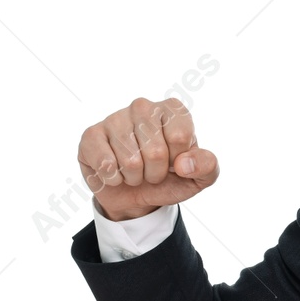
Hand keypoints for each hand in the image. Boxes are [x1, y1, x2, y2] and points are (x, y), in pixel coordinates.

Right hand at [77, 97, 218, 221]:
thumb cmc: (170, 178)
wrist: (136, 194)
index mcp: (173, 109)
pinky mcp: (91, 135)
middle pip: (155, 152)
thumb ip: (207, 166)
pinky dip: (113, 179)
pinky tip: (115, 171)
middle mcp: (143, 106)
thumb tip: (185, 164)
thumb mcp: (198, 177)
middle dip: (156, 173)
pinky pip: (106, 165)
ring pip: (130, 162)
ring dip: (135, 178)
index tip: (175, 161)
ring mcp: (115, 118)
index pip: (179, 138)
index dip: (179, 161)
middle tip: (152, 170)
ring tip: (135, 171)